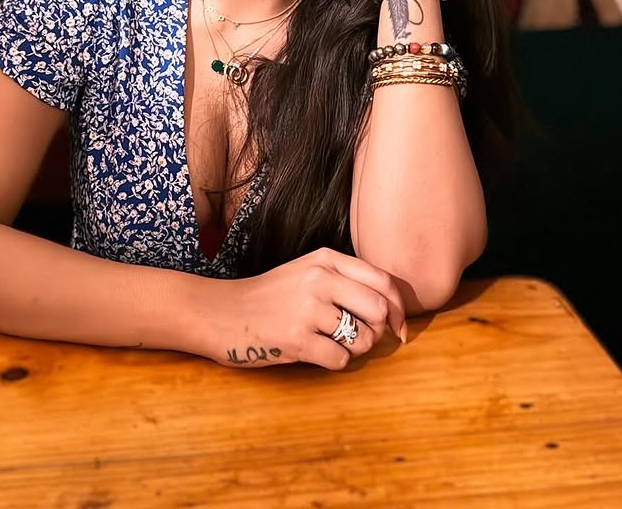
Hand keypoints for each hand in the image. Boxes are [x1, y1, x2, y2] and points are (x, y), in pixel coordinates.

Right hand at [212, 247, 407, 369]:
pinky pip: (340, 360)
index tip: (398, 325)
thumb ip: (345, 280)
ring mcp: (308, 309)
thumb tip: (391, 308)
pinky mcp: (298, 339)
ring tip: (331, 343)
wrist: (222, 312)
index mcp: (326, 259)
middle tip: (364, 339)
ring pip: (363, 338)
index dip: (399, 307)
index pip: (383, 281)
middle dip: (379, 331)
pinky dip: (334, 363)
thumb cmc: (269, 296)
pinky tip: (315, 353)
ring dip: (354, 349)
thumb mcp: (306, 272)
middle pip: (379, 310)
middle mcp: (320, 279)